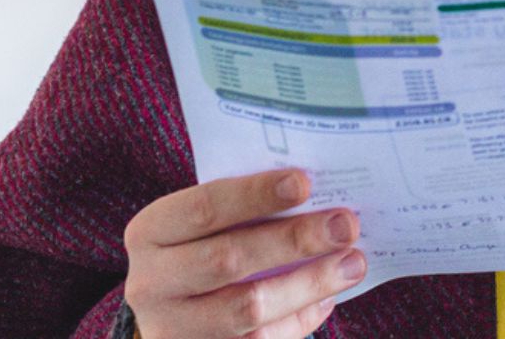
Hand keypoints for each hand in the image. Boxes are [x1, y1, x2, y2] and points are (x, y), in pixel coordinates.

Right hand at [123, 168, 363, 338]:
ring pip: (248, 308)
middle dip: (295, 240)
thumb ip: (247, 212)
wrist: (169, 317)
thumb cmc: (201, 253)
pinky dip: (299, 319)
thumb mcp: (204, 228)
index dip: (254, 194)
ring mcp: (171, 329)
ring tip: (353, 264)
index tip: (304, 182)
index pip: (204, 207)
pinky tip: (327, 298)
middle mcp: (151, 283)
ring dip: (308, 284)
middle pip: (229, 259)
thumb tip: (321, 200)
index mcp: (151, 233)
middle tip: (345, 225)